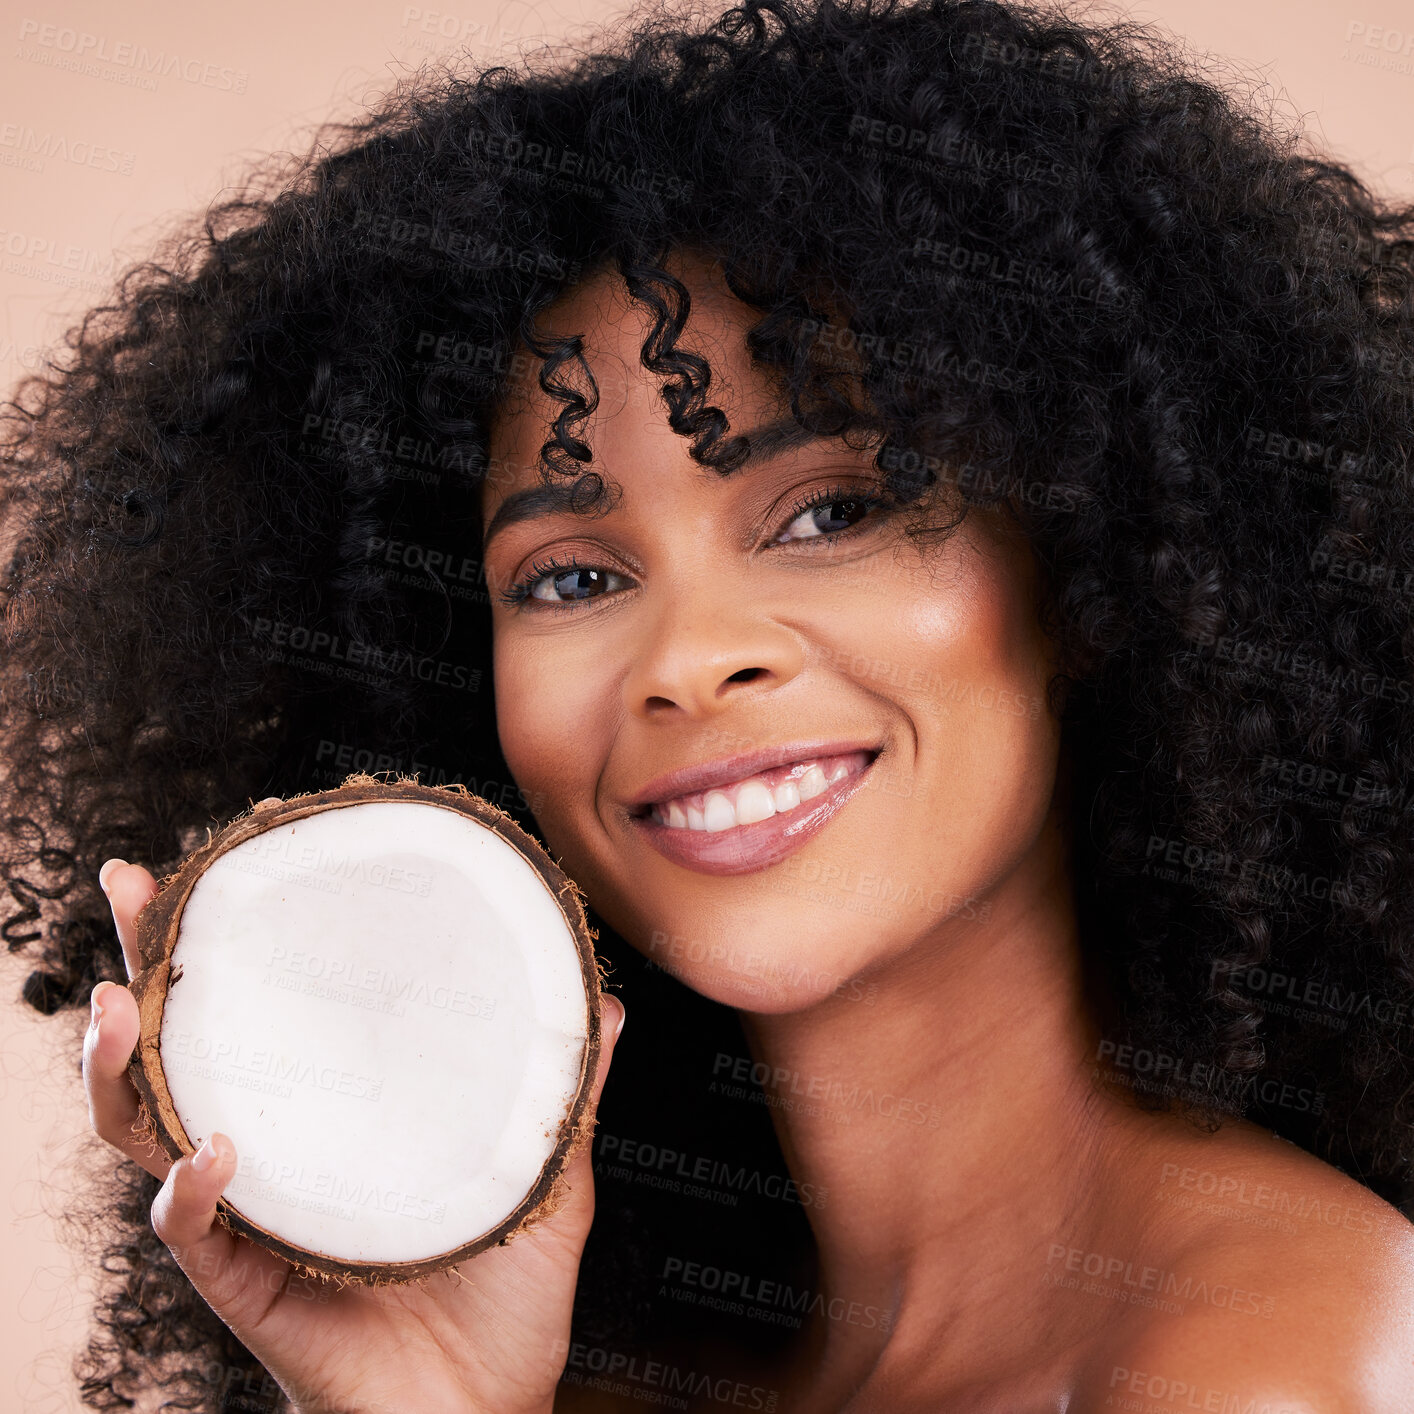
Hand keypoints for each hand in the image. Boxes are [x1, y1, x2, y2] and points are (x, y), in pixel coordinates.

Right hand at [84, 849, 625, 1413]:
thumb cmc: (505, 1300)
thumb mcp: (547, 1176)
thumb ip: (565, 1094)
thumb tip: (608, 1005)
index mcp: (334, 1121)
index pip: (268, 1015)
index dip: (234, 942)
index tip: (221, 859)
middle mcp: (277, 1160)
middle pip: (186, 1050)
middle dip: (147, 968)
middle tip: (132, 888)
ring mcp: (256, 1222)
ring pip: (153, 1134)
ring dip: (125, 1069)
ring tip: (120, 1005)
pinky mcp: (255, 1292)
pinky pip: (199, 1240)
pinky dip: (194, 1194)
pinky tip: (214, 1152)